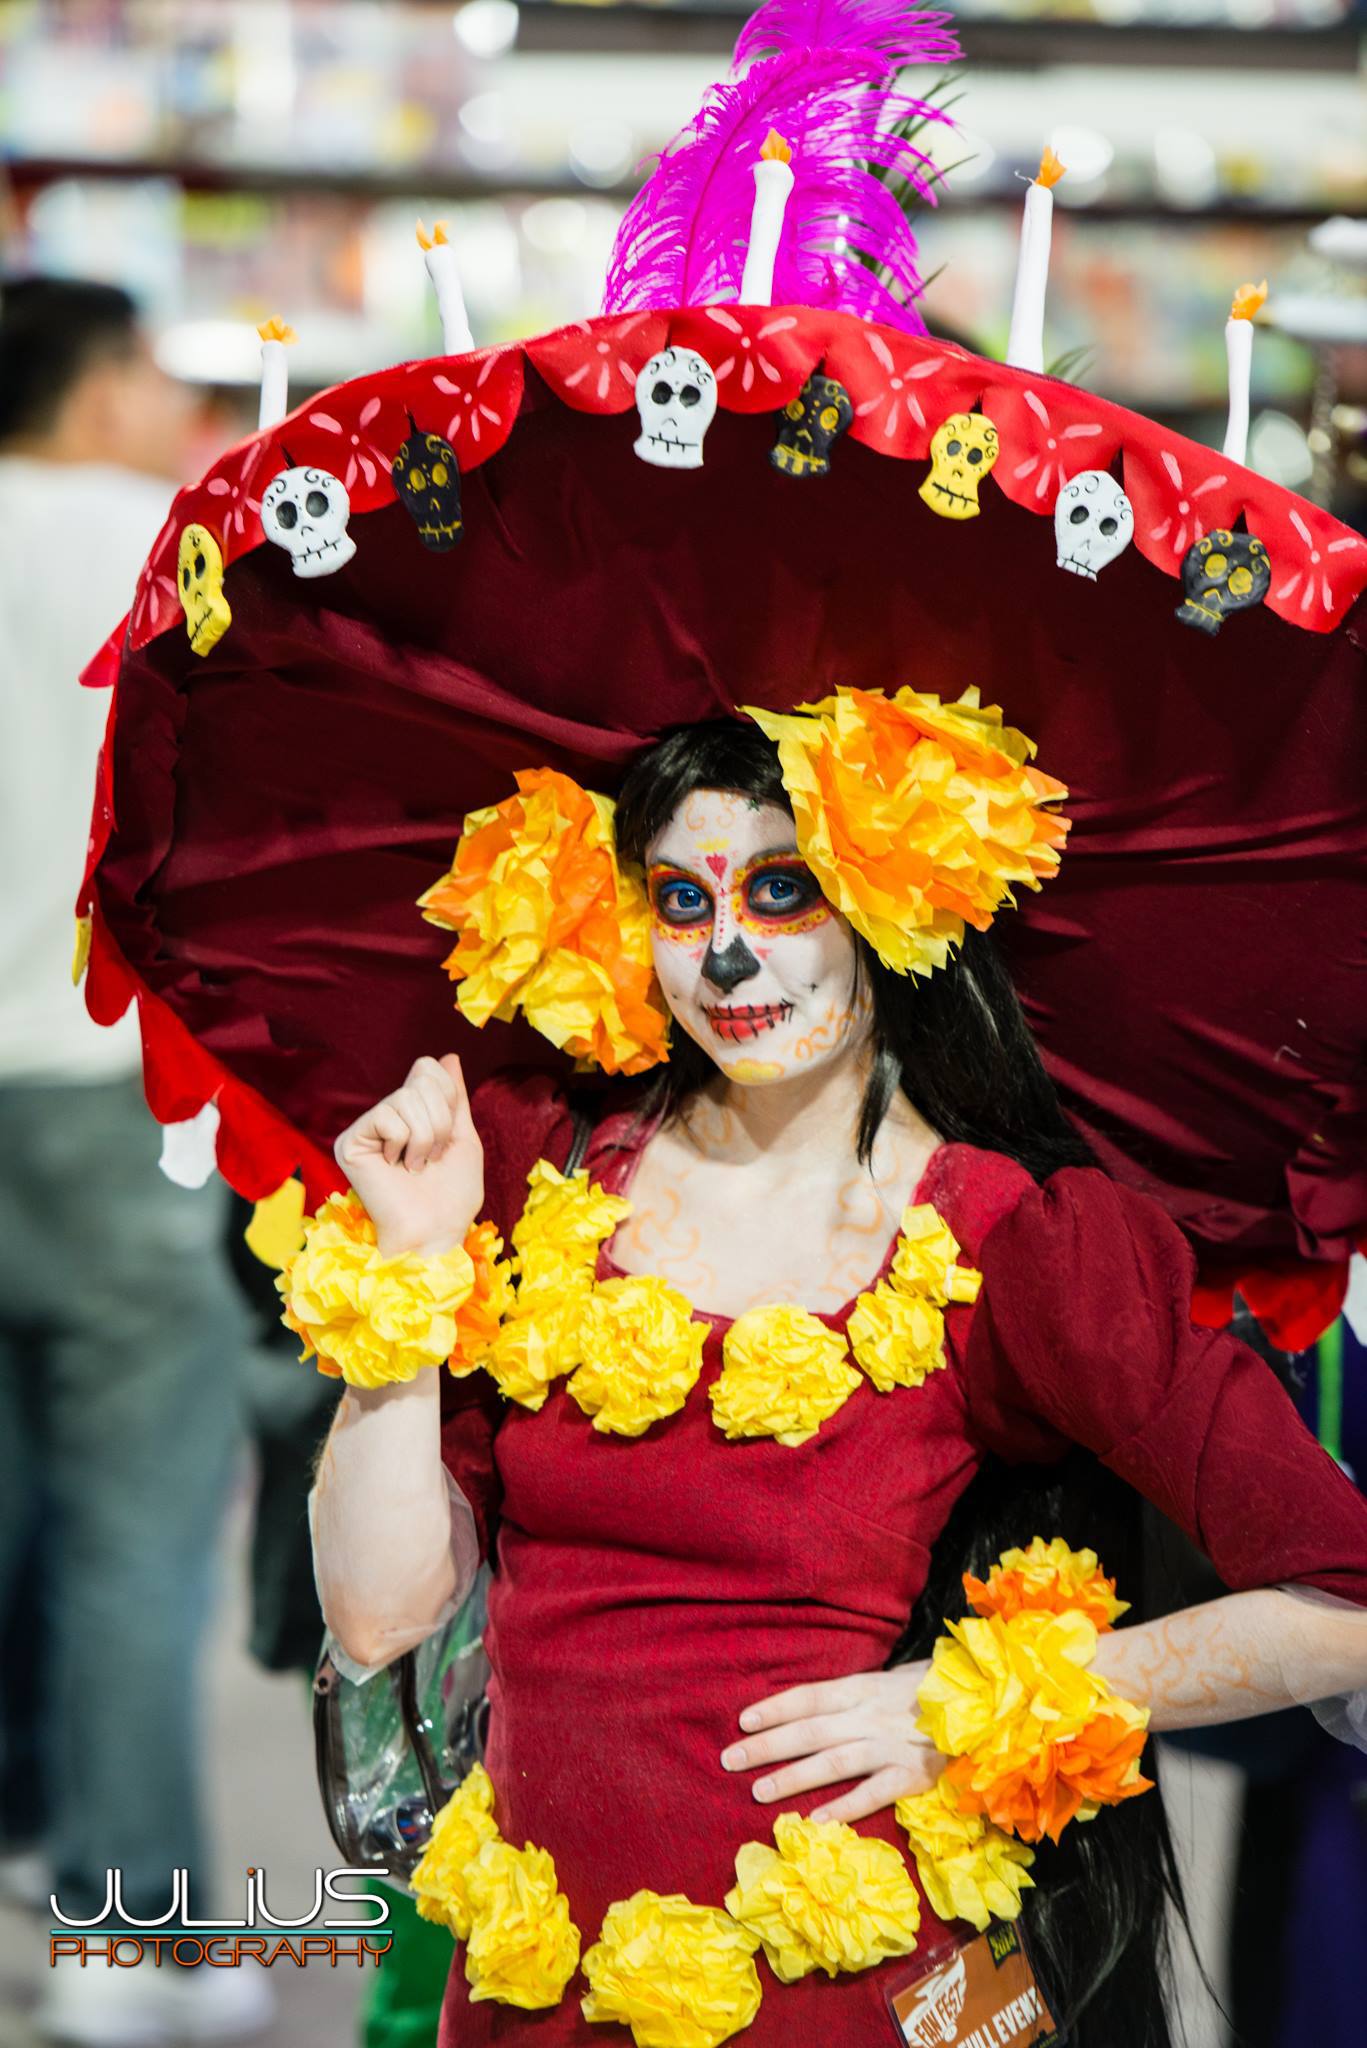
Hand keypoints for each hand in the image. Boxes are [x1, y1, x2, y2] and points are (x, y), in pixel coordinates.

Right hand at [334, 1054, 483, 1259]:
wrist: (436, 1230)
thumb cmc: (452, 1195)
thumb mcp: (463, 1138)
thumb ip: (454, 1097)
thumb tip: (448, 1056)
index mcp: (412, 1113)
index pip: (429, 1068)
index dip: (448, 1097)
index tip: (448, 1134)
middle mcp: (386, 1115)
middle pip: (421, 1079)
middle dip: (440, 1122)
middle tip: (430, 1158)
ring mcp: (366, 1127)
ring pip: (407, 1098)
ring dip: (425, 1138)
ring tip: (416, 1166)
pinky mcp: (350, 1141)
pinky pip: (387, 1116)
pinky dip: (403, 1143)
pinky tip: (396, 1168)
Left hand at [720, 1662, 942, 1824]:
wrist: (985, 1704)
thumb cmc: (931, 1692)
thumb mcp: (888, 1682)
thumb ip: (854, 1697)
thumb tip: (810, 1708)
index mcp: (863, 1688)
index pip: (809, 1696)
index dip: (775, 1708)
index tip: (742, 1720)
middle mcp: (871, 1716)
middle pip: (810, 1730)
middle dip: (767, 1746)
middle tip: (730, 1760)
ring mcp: (891, 1746)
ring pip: (833, 1762)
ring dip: (793, 1777)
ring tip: (759, 1791)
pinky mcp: (912, 1776)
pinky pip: (872, 1793)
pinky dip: (843, 1807)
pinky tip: (814, 1821)